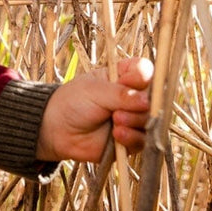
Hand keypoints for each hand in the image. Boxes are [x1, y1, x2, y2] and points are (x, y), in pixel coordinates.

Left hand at [36, 56, 153, 161]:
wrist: (57, 130)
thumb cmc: (73, 102)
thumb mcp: (94, 91)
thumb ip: (120, 94)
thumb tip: (147, 102)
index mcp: (122, 76)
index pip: (144, 70)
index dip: (142, 76)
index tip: (129, 81)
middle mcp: (132, 96)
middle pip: (153, 98)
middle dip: (139, 105)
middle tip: (118, 110)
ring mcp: (133, 118)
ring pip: (150, 120)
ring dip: (134, 121)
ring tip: (115, 121)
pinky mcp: (131, 139)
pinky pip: (144, 140)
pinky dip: (132, 138)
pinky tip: (116, 136)